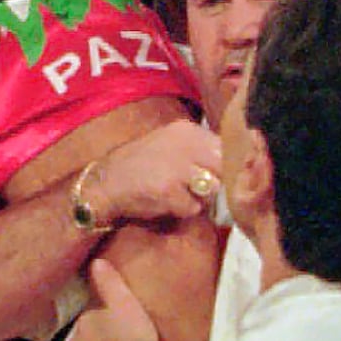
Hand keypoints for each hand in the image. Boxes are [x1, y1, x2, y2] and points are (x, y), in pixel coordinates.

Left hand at [69, 260, 162, 340]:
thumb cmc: (135, 339)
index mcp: (83, 323)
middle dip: (99, 337)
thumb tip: (95, 261)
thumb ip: (109, 283)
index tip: (119, 319)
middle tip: (122, 339)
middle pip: (88, 337)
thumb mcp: (126, 304)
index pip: (91, 314)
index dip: (104, 315)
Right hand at [91, 119, 224, 228]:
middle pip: (223, 168)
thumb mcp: (172, 144)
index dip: (226, 165)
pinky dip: (183, 210)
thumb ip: (201, 150)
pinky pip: (193, 207)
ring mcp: (177, 166)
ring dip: (200, 197)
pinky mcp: (169, 189)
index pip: (226, 147)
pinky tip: (166, 202)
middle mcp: (185, 143)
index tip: (217, 175)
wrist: (105, 182)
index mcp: (187, 130)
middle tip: (198, 188)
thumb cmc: (142, 165)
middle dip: (216, 182)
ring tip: (179, 193)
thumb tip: (234, 167)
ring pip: (212, 188)